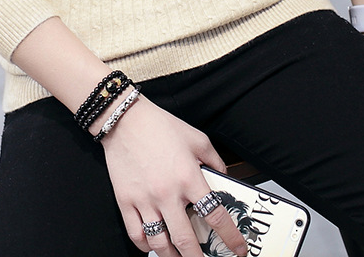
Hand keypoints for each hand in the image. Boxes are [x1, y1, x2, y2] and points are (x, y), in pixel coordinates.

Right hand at [99, 95, 247, 255]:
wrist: (125, 119)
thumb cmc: (159, 126)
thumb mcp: (196, 138)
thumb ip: (214, 161)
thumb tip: (223, 179)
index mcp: (188, 177)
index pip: (216, 216)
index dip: (231, 238)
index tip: (239, 249)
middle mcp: (168, 193)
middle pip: (187, 241)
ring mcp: (145, 200)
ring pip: (160, 244)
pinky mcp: (126, 201)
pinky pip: (136, 235)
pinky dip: (146, 246)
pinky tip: (153, 245)